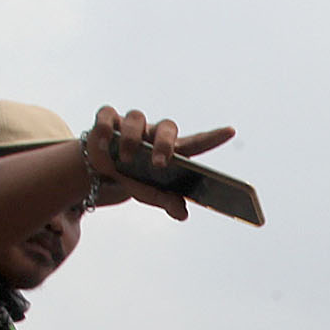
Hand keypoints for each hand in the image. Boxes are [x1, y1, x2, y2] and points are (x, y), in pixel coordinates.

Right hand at [83, 106, 233, 218]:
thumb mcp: (149, 193)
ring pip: (136, 118)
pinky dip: (106, 128)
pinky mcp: (107, 119)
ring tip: (125, 159)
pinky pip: (108, 115)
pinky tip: (105, 142)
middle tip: (159, 164)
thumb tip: (183, 214)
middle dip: (165, 144)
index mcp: (170, 150)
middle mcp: (153, 132)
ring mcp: (131, 124)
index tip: (231, 132)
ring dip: (132, 139)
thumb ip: (166, 201)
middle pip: (167, 127)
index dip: (214, 136)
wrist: (99, 171)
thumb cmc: (132, 178)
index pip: (196, 142)